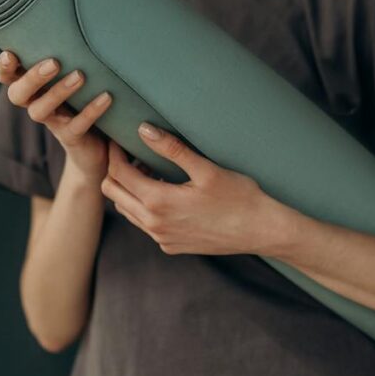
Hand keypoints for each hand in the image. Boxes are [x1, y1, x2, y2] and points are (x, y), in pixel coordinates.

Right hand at [0, 50, 113, 185]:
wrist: (96, 147)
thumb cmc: (83, 99)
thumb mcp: (73, 75)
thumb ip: (68, 55)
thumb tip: (77, 18)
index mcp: (32, 88)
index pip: (7, 78)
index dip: (4, 68)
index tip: (10, 54)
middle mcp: (36, 105)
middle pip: (18, 95)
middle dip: (32, 78)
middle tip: (53, 62)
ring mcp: (52, 123)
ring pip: (41, 111)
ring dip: (58, 92)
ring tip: (80, 76)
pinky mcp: (71, 138)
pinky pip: (77, 126)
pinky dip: (91, 111)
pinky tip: (106, 97)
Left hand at [100, 122, 276, 255]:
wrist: (260, 231)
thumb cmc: (239, 197)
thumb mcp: (205, 169)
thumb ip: (171, 149)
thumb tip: (143, 129)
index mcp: (159, 202)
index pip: (118, 173)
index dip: (115, 152)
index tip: (121, 138)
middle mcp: (154, 224)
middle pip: (113, 194)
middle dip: (116, 171)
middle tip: (133, 154)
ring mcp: (161, 238)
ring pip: (127, 211)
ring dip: (130, 190)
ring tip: (150, 171)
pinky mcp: (171, 246)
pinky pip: (145, 225)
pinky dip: (145, 207)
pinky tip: (167, 194)